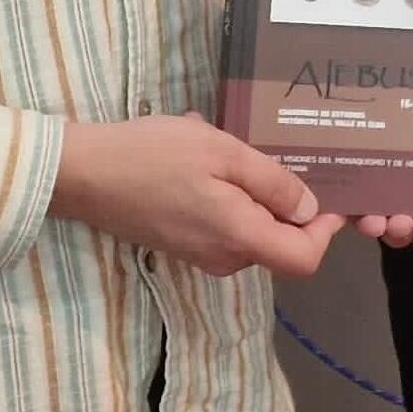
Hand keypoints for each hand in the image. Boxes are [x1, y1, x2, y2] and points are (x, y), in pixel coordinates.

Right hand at [49, 115, 346, 277]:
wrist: (85, 174)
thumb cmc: (155, 156)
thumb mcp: (223, 152)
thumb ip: (272, 183)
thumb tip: (310, 210)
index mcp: (240, 238)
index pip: (304, 259)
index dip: (325, 232)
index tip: (327, 195)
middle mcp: (226, 259)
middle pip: (281, 245)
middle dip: (291, 208)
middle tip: (280, 158)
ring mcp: (202, 256)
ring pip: (253, 235)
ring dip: (257, 199)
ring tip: (236, 154)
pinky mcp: (183, 246)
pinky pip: (227, 229)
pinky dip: (233, 202)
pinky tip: (210, 166)